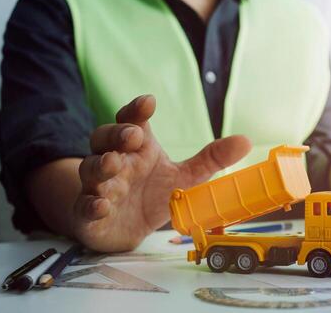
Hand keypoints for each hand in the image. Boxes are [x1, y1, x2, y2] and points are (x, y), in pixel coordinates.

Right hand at [75, 95, 251, 251]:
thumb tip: (245, 141)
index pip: (131, 120)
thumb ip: (211, 159)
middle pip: (104, 138)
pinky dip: (91, 204)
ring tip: (114, 164)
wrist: (127, 228)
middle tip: (133, 135)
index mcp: (137, 148)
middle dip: (116, 134)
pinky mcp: (89, 214)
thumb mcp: (185, 177)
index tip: (149, 102)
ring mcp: (99, 186)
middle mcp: (115, 162)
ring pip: (92, 169)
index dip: (136, 110)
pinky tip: (101, 205)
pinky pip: (85, 206)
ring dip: (101, 166)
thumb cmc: (152, 194)